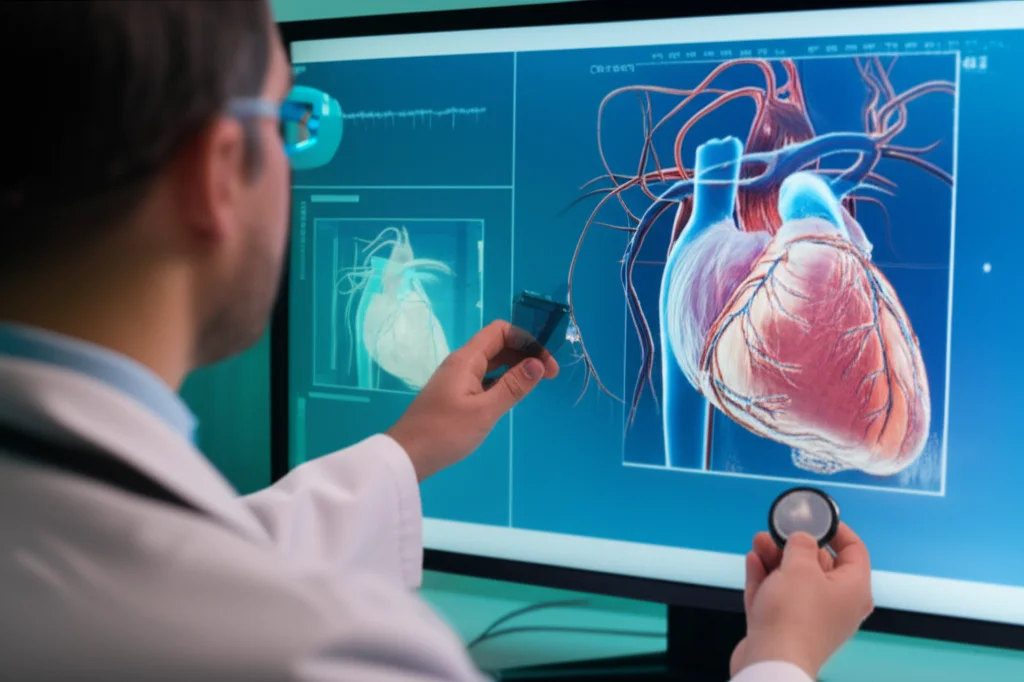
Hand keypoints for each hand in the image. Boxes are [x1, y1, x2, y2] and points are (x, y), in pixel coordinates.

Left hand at [386, 320, 558, 480]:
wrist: (408, 455)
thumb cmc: (446, 432)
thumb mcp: (485, 411)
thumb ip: (513, 386)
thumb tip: (538, 363)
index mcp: (466, 359)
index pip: (501, 331)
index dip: (527, 340)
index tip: (545, 364)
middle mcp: (462, 363)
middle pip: (498, 344)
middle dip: (525, 353)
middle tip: (548, 377)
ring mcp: (457, 378)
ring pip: (492, 362)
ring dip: (515, 367)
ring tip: (535, 384)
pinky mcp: (455, 394)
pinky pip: (484, 377)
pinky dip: (502, 380)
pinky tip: (511, 395)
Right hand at [730, 524, 873, 679]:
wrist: (772, 661)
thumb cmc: (795, 613)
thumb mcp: (800, 566)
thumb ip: (801, 544)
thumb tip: (802, 539)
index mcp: (853, 589)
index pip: (855, 551)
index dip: (838, 530)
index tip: (817, 519)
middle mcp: (838, 604)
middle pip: (820, 564)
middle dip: (795, 544)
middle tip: (777, 530)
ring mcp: (812, 617)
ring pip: (795, 579)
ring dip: (776, 558)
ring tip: (758, 542)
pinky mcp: (787, 627)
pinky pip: (779, 595)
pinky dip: (767, 577)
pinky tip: (753, 560)